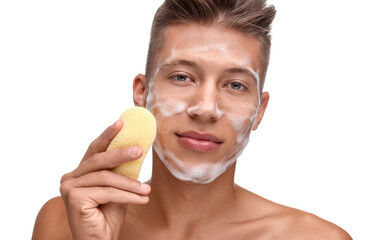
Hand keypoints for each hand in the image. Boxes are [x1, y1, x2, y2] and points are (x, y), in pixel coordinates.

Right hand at [60, 120, 150, 239]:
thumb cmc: (109, 215)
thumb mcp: (119, 187)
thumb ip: (122, 170)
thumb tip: (137, 147)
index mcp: (80, 172)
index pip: (95, 149)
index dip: (108, 135)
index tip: (122, 122)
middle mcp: (70, 177)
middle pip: (99, 160)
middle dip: (121, 154)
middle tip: (139, 150)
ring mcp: (69, 187)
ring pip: (106, 178)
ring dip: (130, 184)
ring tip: (146, 190)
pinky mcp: (74, 199)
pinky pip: (106, 192)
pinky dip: (127, 195)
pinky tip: (141, 199)